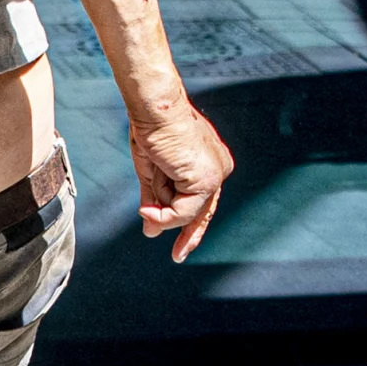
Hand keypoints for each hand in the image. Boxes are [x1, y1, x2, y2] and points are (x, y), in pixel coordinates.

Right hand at [130, 96, 234, 262]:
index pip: (202, 201)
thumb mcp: (151, 172)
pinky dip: (164, 214)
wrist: (155, 110)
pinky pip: (183, 212)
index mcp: (208, 163)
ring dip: (160, 206)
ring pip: (187, 212)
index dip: (191, 226)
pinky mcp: (207, 180)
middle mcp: (218, 169)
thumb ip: (155, 201)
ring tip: (151, 176)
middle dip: (188, 234)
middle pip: (201, 211)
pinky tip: (148, 209)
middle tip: (178, 256)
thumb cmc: (152, 130)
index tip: (181, 247)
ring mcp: (215, 175)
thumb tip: (150, 229)